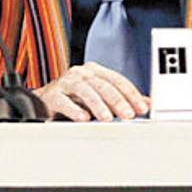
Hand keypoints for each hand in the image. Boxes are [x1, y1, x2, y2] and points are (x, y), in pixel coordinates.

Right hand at [32, 62, 149, 120]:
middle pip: (103, 85)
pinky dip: (75, 110)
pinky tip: (84, 119)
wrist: (44, 102)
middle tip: (128, 115)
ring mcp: (66, 83)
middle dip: (118, 101)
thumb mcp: (100, 98)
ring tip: (107, 119)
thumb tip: (147, 103)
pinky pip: (65, 102)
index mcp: (95, 72)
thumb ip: (121, 99)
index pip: (117, 80)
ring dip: (98, 105)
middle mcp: (81, 74)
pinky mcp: (52, 95)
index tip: (141, 108)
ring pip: (85, 91)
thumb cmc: (75, 100)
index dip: (131, 94)